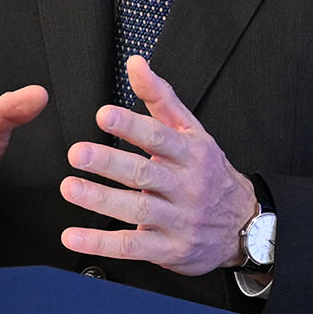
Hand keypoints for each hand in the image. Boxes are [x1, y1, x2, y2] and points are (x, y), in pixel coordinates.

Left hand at [58, 55, 257, 274]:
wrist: (242, 226)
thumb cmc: (209, 173)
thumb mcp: (192, 131)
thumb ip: (160, 97)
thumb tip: (136, 63)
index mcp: (191, 153)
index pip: (159, 137)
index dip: (131, 125)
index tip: (104, 115)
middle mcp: (186, 186)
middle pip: (145, 174)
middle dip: (109, 163)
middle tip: (78, 153)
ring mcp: (178, 220)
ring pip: (137, 210)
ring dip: (100, 200)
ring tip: (70, 187)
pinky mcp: (168, 249)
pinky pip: (132, 247)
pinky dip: (101, 243)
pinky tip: (74, 236)